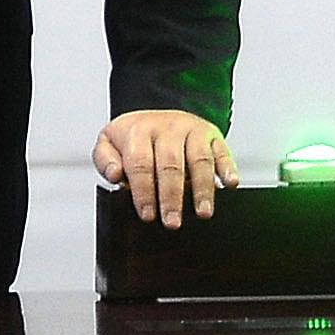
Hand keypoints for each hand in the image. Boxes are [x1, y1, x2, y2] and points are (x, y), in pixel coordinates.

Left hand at [92, 109, 235, 226]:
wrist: (155, 112)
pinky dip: (228, 167)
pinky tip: (230, 184)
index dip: (144, 191)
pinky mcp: (211, 134)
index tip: (147, 215)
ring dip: (202, 188)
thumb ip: (105, 160)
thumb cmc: (133, 138)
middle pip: (171, 164)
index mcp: (139, 131)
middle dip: (172, 196)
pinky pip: (222, 150)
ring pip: (199, 159)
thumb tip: (116, 175)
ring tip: (203, 212)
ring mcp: (192, 130)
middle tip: (172, 222)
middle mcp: (167, 128)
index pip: (141, 164)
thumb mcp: (109, 143)